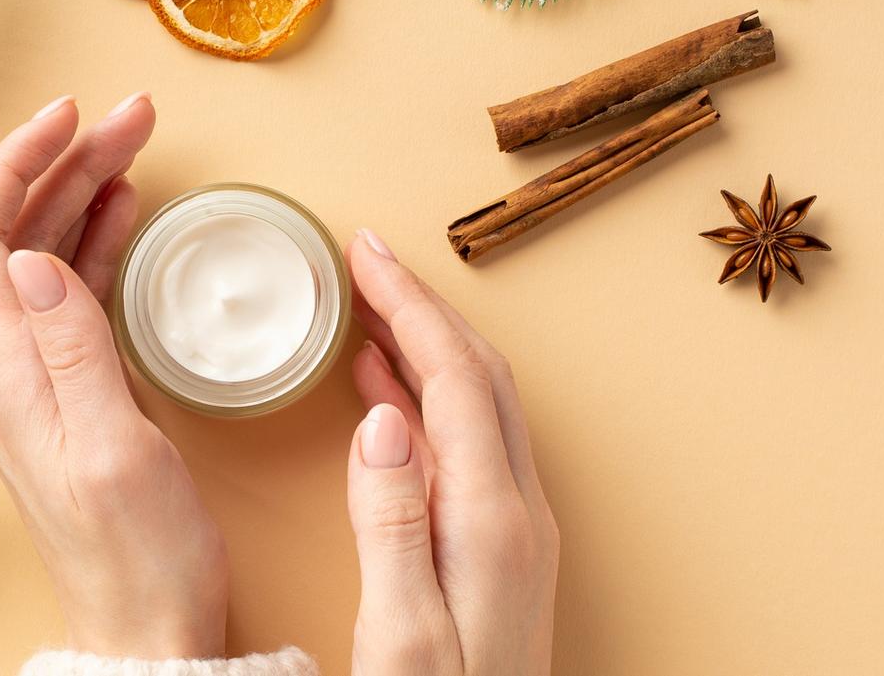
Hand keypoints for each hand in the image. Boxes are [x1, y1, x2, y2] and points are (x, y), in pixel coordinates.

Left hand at [0, 93, 227, 658]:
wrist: (150, 634)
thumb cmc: (139, 559)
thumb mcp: (113, 448)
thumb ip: (72, 349)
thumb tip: (33, 257)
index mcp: (9, 377)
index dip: (14, 169)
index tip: (67, 121)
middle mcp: (11, 374)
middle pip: (16, 241)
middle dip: (65, 168)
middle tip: (130, 122)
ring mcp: (39, 385)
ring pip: (45, 265)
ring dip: (83, 201)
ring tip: (133, 152)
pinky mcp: (73, 400)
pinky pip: (72, 304)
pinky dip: (97, 251)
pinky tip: (125, 222)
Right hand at [343, 230, 559, 674]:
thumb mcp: (401, 630)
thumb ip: (392, 521)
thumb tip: (381, 418)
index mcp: (491, 519)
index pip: (455, 380)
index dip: (410, 308)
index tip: (367, 254)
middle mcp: (516, 511)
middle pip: (479, 375)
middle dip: (422, 306)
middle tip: (367, 258)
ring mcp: (514, 527)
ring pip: (478, 402)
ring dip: (426, 345)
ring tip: (369, 306)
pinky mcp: (499, 545)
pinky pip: (468, 440)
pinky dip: (425, 397)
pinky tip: (385, 395)